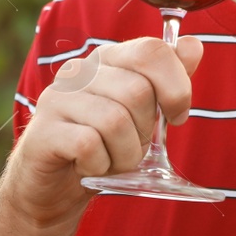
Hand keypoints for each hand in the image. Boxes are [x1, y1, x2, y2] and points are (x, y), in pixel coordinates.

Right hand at [0, 36, 204, 233]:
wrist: (53, 189)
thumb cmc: (103, 146)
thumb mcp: (142, 114)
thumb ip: (167, 80)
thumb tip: (192, 45)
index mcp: (107, 59)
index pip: (152, 51)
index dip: (176, 86)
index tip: (178, 116)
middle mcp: (79, 70)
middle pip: (138, 91)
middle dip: (144, 131)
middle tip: (129, 145)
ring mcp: (57, 99)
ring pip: (116, 121)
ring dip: (125, 155)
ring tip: (110, 160)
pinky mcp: (42, 132)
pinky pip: (90, 146)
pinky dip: (101, 166)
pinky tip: (90, 167)